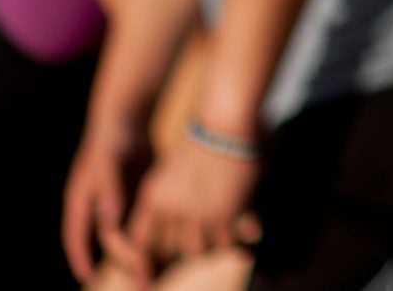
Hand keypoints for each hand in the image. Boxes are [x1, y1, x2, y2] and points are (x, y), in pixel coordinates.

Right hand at [63, 119, 150, 282]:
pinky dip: (153, 232)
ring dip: (141, 251)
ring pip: (128, 234)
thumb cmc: (111, 139)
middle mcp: (98, 207)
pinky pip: (143, 220)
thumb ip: (109, 190)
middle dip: (124, 261)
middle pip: (109, 241)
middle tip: (142, 279)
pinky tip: (172, 244)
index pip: (77, 237)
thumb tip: (109, 220)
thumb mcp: (107, 163)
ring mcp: (118, 202)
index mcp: (82, 202)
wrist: (128, 120)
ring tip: (158, 270)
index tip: (89, 278)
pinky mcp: (136, 196)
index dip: (81, 258)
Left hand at [126, 131, 262, 269]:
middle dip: (190, 248)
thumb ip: (181, 192)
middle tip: (208, 243)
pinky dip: (239, 240)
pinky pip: (226, 242)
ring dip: (215, 245)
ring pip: (199, 249)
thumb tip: (187, 209)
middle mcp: (170, 208)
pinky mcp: (222, 215)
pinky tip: (251, 234)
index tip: (151, 276)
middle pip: (172, 248)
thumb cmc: (211, 132)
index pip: (141, 238)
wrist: (227, 118)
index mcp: (154, 194)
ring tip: (233, 239)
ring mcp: (195, 214)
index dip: (147, 258)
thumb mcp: (182, 167)